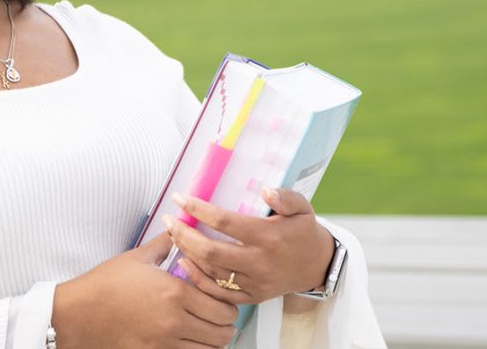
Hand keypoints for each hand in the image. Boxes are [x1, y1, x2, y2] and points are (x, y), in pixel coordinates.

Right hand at [52, 233, 237, 348]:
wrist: (77, 314)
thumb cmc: (104, 285)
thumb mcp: (138, 257)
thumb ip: (166, 243)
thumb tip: (180, 227)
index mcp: (174, 292)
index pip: (223, 306)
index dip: (229, 304)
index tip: (224, 300)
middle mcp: (173, 321)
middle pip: (222, 331)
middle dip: (226, 324)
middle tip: (220, 317)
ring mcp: (163, 344)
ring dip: (214, 340)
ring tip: (207, 330)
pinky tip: (190, 341)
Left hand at [163, 187, 335, 305]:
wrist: (318, 266)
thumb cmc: (304, 233)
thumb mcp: (303, 208)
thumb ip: (286, 197)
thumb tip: (265, 190)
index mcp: (268, 236)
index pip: (225, 222)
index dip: (199, 209)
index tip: (180, 198)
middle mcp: (259, 261)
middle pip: (211, 251)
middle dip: (183, 234)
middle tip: (168, 221)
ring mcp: (254, 282)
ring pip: (211, 271)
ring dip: (187, 253)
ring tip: (173, 236)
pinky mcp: (251, 297)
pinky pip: (218, 292)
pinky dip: (198, 278)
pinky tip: (185, 263)